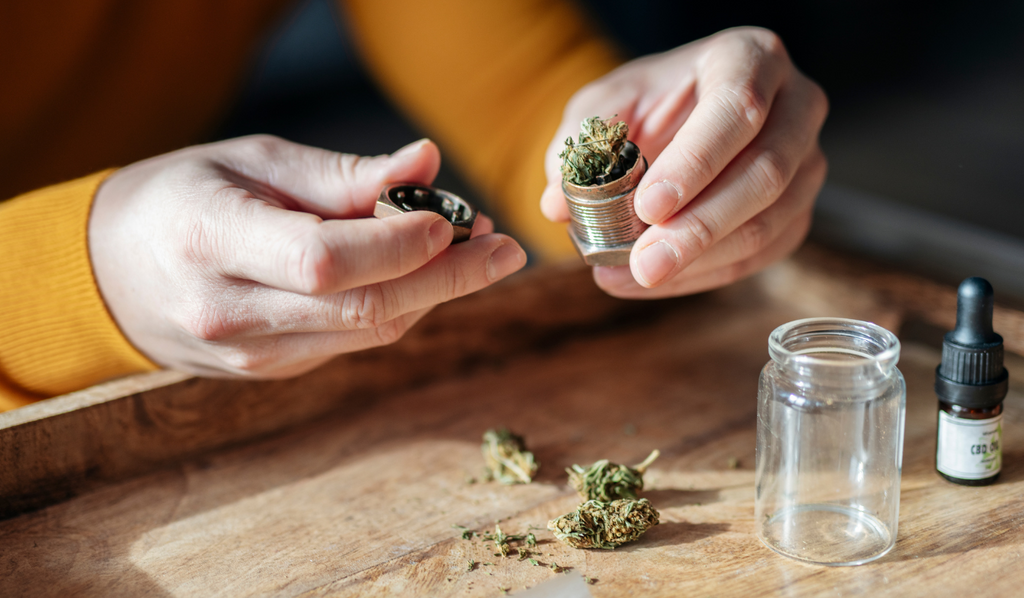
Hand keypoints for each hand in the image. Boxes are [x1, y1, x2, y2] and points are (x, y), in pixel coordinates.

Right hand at [89, 136, 525, 377]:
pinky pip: (353, 343)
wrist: (113, 273)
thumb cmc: (183, 198)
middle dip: (448, 279)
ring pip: (369, 333)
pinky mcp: (272, 372)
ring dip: (433, 294)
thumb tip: (426, 165)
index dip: (400, 246)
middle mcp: (230, 311)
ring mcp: (251, 354)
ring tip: (474, 251)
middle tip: (504, 249)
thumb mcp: (253, 162)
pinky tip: (423, 275)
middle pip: (363, 309)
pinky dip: (399, 309)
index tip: (457, 222)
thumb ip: (341, 174)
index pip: (326, 261)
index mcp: (212, 242)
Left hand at [541, 27, 827, 297]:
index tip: (648, 207)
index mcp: (750, 58)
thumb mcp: (607, 103)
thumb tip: (557, 203)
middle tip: (644, 263)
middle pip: (765, 174)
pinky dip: (707, 274)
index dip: (696, 163)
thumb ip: (583, 142)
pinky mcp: (798, 210)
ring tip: (635, 276)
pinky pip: (762, 253)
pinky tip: (657, 282)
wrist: (679, 117)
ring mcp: (807, 162)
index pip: (737, 109)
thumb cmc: (648, 104)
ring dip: (701, 260)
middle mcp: (796, 106)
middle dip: (699, 227)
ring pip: (769, 222)